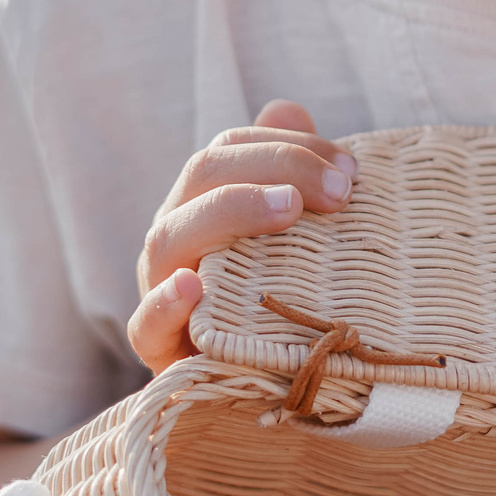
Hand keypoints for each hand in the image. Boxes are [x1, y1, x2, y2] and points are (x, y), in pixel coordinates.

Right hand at [129, 100, 355, 371]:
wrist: (256, 387)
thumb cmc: (277, 300)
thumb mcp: (293, 238)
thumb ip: (289, 173)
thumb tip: (288, 108)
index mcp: (205, 202)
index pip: (231, 147)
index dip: (289, 145)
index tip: (351, 167)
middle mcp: (178, 236)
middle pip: (204, 175)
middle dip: (274, 167)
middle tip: (339, 190)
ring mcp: (161, 287)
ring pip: (170, 236)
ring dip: (230, 212)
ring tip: (286, 209)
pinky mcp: (158, 348)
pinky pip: (144, 324)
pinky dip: (164, 304)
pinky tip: (192, 287)